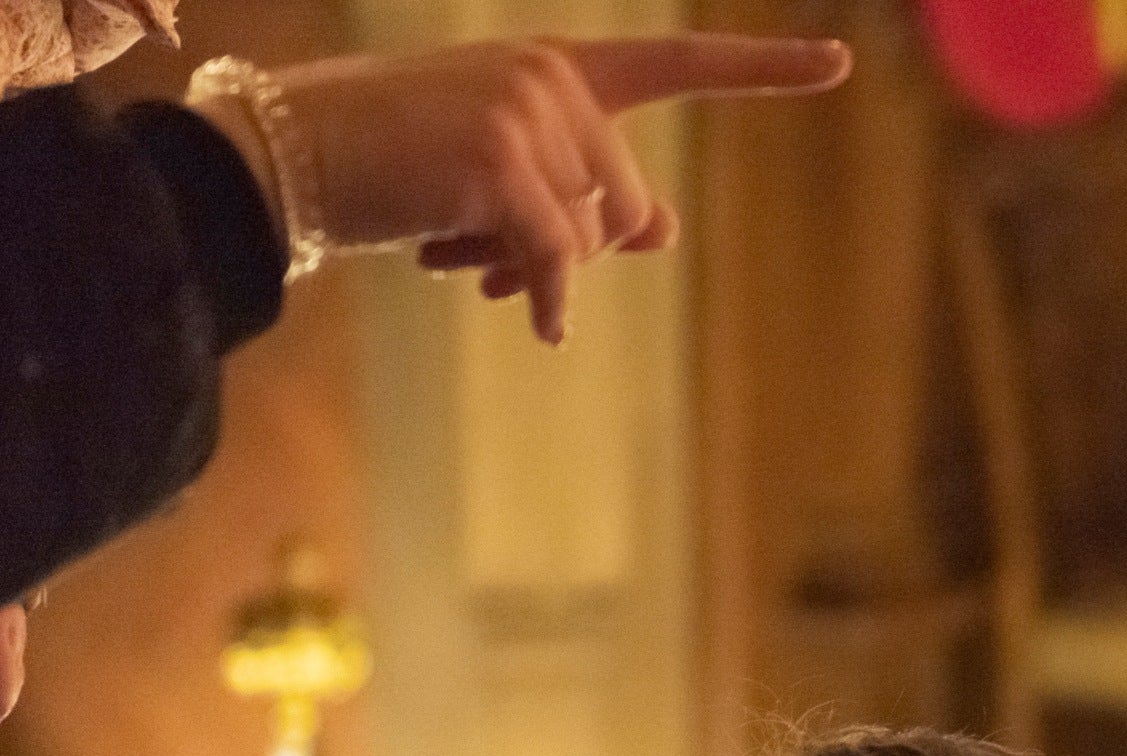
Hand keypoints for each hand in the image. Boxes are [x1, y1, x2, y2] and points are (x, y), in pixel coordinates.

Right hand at [194, 34, 849, 343]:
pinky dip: (541, 299)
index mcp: (559, 70)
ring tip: (449, 249)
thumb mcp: (498, 175)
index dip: (761, 69)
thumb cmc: (389, 167)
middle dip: (567, 250)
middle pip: (626, 208)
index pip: (677, 65)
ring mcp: (529, 113)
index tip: (838, 62)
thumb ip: (581, 192)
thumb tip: (663, 231)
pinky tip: (532, 321)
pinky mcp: (501, 161)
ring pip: (592, 239)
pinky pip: (556, 262)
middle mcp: (554, 78)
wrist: (288, 157)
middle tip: (477, 257)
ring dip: (529, 268)